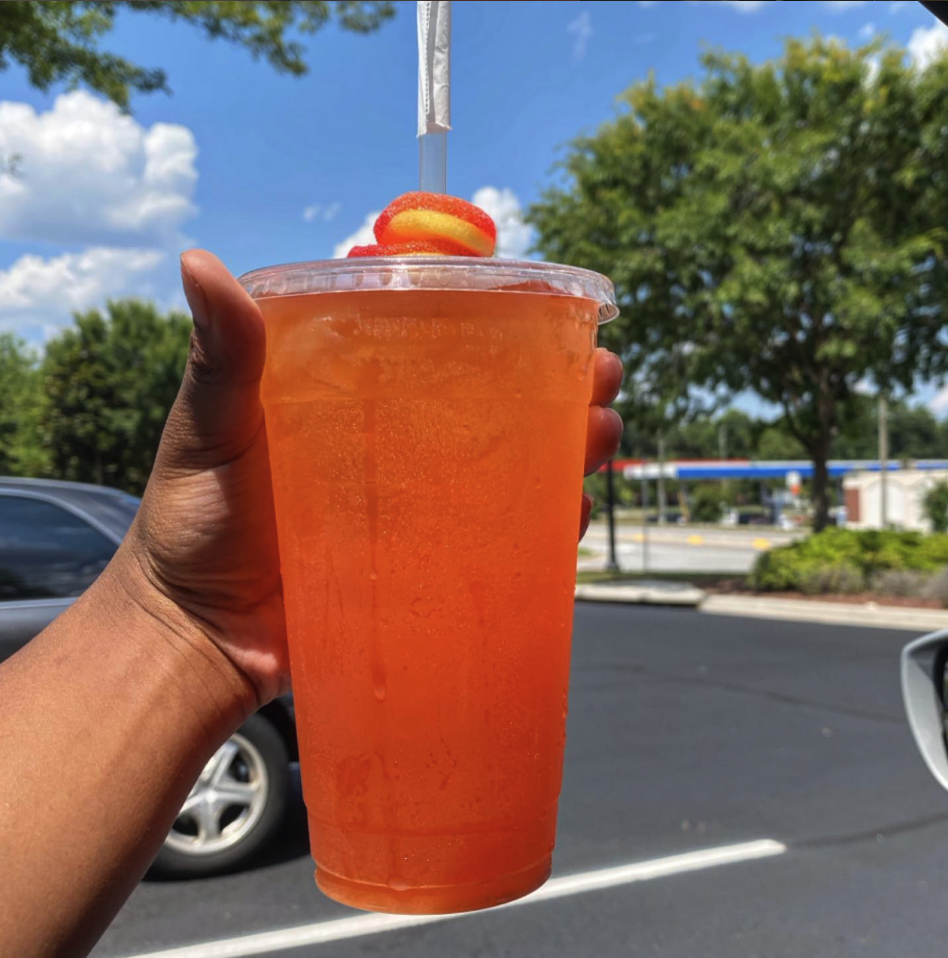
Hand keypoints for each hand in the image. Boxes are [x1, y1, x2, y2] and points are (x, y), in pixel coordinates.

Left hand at [120, 251, 622, 708]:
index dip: (502, 322)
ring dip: (568, 447)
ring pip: (511, 467)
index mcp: (357, 395)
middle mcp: (399, 445)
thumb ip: (220, 355)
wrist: (198, 636)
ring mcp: (420, 506)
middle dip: (560, 385)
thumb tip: (197, 260)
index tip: (549, 306)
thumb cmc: (194, 524)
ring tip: (601, 435)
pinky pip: (499, 540)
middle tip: (600, 377)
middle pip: (496, 402)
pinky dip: (543, 525)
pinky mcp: (430, 564)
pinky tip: (571, 510)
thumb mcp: (208, 428)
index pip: (440, 342)